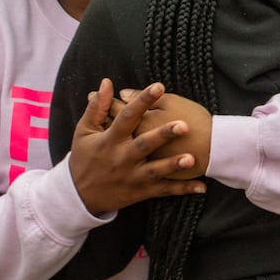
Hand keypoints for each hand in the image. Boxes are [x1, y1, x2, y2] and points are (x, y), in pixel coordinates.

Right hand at [68, 79, 206, 213]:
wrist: (78, 196)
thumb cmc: (84, 158)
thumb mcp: (84, 132)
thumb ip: (97, 107)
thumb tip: (106, 82)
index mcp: (109, 140)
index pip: (126, 117)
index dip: (142, 101)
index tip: (159, 86)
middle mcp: (121, 158)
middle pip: (144, 145)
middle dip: (163, 135)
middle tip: (184, 124)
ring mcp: (132, 176)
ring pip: (156, 170)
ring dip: (174, 165)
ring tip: (193, 158)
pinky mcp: (140, 192)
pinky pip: (164, 190)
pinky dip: (182, 189)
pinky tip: (201, 186)